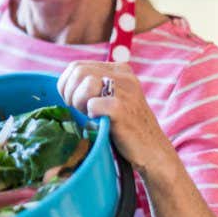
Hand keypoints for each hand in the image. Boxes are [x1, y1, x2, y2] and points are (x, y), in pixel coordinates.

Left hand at [57, 60, 173, 175]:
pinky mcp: (123, 109)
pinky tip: (101, 122)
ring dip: (79, 102)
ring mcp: (125, 91)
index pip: (77, 66)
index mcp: (119, 69)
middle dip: (70, 93)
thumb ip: (94, 86)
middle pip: (78, 71)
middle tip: (80, 111)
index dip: (67, 85)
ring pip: (85, 83)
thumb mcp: (111, 98)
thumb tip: (65, 85)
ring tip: (90, 115)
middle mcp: (124, 75)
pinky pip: (93, 104)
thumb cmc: (125, 126)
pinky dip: (91, 115)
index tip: (73, 102)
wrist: (152, 151)